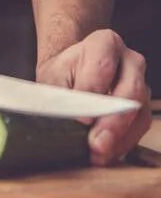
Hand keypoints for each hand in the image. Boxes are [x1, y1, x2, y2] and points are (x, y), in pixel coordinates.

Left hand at [36, 29, 151, 165]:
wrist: (73, 74)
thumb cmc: (62, 74)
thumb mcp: (53, 77)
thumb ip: (59, 94)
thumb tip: (64, 119)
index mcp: (105, 43)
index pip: (102, 66)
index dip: (92, 92)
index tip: (81, 117)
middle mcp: (129, 60)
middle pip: (129, 90)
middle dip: (112, 121)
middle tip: (96, 144)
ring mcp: (141, 83)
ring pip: (139, 111)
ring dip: (120, 137)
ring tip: (100, 154)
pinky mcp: (143, 107)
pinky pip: (140, 126)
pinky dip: (124, 142)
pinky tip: (108, 153)